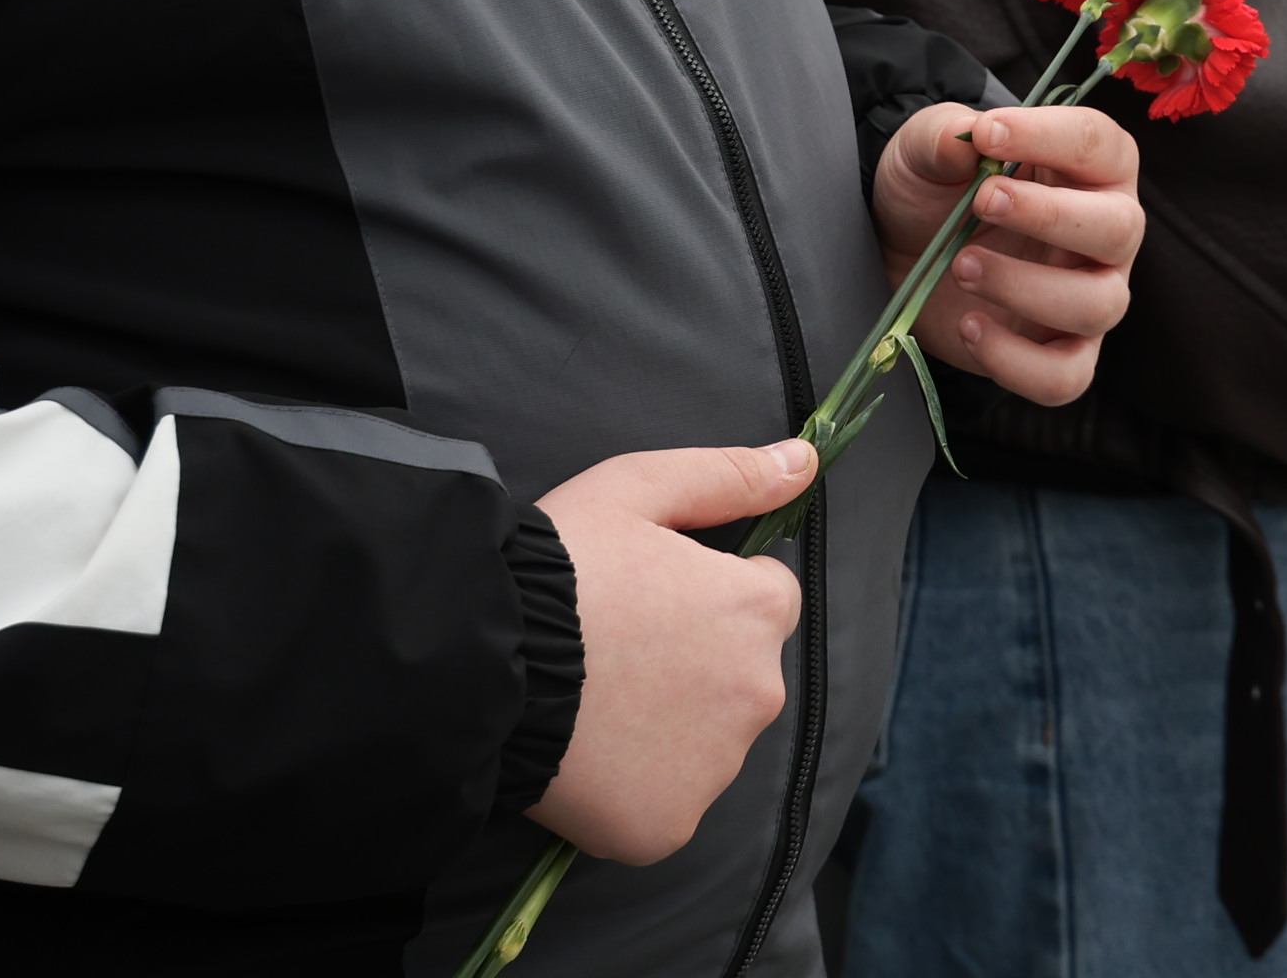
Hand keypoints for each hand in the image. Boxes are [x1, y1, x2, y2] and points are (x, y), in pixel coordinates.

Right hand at [530, 443, 812, 861]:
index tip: (652, 598)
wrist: (481, 660)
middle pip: (741, 676)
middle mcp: (756, 694)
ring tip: (596, 702)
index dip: (709, 594)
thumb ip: (730, 476)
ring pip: (705, 743)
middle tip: (616, 652)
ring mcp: (714, 768)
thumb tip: (805, 460)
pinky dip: (635, 788)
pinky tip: (587, 757)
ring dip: (669, 727)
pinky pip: (664, 804)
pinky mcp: (665, 826)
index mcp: (757, 611)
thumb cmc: (558, 566)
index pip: (766, 601)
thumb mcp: (638, 490)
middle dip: (696, 664)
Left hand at [873, 101, 1143, 405]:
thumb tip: (965, 138)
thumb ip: (942, 135)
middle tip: (982, 203)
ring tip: (962, 267)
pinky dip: (1017, 361)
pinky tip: (971, 327)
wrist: (900, 251)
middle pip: (1120, 228)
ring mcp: (1091, 295)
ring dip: (1026, 287)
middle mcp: (1108, 231)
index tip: (988, 135)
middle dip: (1051, 216)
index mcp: (1091, 165)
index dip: (1050, 136)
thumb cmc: (935, 188)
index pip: (1099, 142)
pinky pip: (1067, 376)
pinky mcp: (1062, 353)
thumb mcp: (924, 148)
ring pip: (1099, 304)